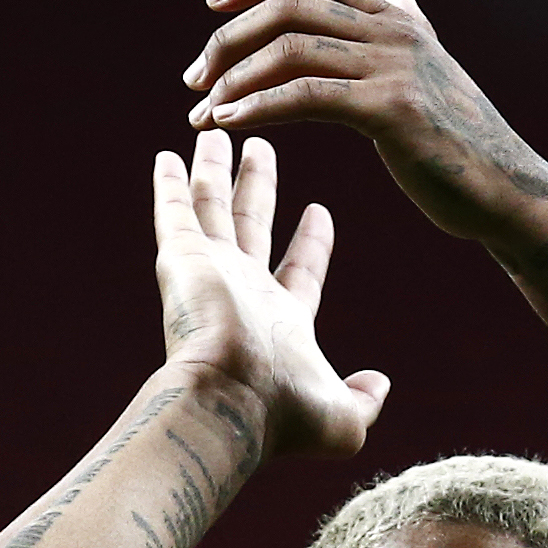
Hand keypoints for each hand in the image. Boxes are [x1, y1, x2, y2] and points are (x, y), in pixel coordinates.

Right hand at [152, 130, 390, 458]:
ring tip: (216, 131)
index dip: (312, 240)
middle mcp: (243, 291)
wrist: (229, 404)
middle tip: (261, 146)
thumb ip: (364, 399)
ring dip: (214, 169)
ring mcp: (210, 272)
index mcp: (283, 321)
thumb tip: (379, 382)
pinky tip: (168, 157)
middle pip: (251, 224)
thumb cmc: (283, 414)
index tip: (320, 209)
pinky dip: (170, 184)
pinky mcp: (181, 258)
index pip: (300, 270)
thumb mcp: (342, 416)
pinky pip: (175, 210)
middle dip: (257, 185)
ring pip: (212, 206)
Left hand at [181, 0, 547, 242]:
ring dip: (234, 78)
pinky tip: (231, 123)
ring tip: (203, 112)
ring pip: (291, 50)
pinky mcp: (392, 110)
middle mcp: (394, 32)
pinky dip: (259, 108)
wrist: (508, 191)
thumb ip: (409, 22)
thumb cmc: (465, 139)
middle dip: (229, 38)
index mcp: (396, 20)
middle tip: (194, 78)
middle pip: (289, 7)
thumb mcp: (434, 67)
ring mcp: (394, 67)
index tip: (213, 2)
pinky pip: (306, 97)